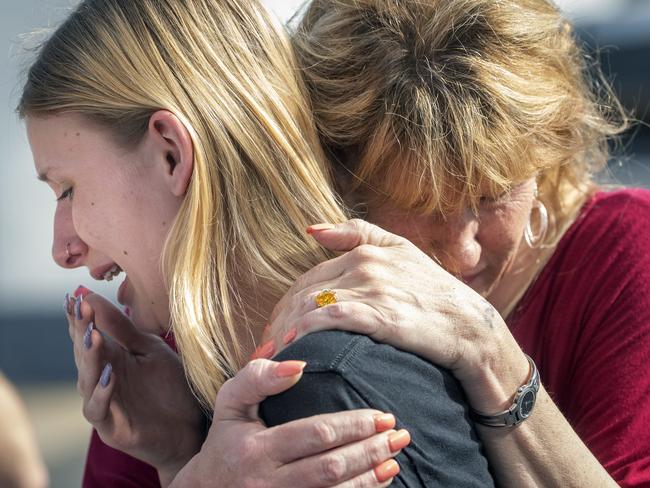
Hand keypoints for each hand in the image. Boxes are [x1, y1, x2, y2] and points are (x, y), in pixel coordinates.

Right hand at [65, 289, 204, 477]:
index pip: (87, 334)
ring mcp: (104, 403)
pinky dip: (102, 393)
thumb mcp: (150, 350)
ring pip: (87, 380)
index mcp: (110, 358)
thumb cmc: (170, 387)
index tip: (74, 296)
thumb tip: (92, 297)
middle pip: (84, 353)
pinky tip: (110, 375)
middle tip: (80, 308)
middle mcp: (100, 380)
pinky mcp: (111, 427)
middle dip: (81, 330)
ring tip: (93, 336)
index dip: (79, 317)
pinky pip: (98, 409)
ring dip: (89, 358)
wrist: (190, 426)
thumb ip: (124, 328)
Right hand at [170, 358, 403, 487]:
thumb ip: (257, 377)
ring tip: (395, 458)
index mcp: (256, 449)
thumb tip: (297, 365)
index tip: (382, 415)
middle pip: (331, 467)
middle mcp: (268, 482)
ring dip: (371, 477)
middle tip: (399, 435)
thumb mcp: (230, 402)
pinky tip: (379, 481)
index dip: (352, 425)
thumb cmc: (225, 439)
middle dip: (370, 450)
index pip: (314, 434)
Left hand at [264, 220, 527, 410]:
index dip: (285, 305)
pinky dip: (307, 332)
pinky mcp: (381, 314)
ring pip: (311, 305)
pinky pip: (330, 320)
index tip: (274, 330)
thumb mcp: (402, 251)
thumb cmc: (436, 294)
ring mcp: (373, 288)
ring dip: (286, 331)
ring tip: (273, 356)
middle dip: (279, 322)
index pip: (308, 278)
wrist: (471, 327)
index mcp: (365, 251)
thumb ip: (358, 235)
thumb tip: (311, 230)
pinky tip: (294, 348)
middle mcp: (365, 265)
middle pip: (303, 293)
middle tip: (266, 348)